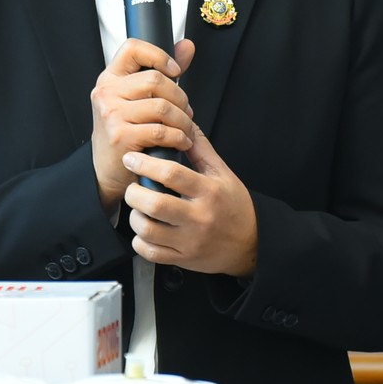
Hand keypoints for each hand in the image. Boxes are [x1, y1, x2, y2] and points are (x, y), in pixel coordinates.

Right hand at [90, 38, 195, 207]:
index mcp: (110, 78)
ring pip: (162, 107)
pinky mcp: (121, 137)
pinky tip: (181, 142)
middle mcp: (106, 93)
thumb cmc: (125, 131)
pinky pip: (161, 131)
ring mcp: (112, 115)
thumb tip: (187, 46)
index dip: (159, 55)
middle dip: (180, 97)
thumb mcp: (137, 98)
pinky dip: (179, 137)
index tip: (174, 71)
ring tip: (186, 129)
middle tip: (186, 111)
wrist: (106, 169)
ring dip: (183, 121)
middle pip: (155, 79)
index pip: (133, 48)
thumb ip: (163, 72)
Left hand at [122, 126, 258, 277]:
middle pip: (155, 204)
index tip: (132, 159)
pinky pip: (151, 253)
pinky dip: (140, 241)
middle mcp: (199, 217)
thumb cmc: (235, 206)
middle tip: (132, 187)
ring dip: (135, 217)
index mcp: (208, 191)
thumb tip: (186, 125)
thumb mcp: (223, 174)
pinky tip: (143, 230)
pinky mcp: (183, 258)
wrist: (250, 244)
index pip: (172, 174)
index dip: (146, 164)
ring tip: (138, 208)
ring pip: (149, 230)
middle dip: (134, 193)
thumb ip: (201, 150)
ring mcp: (190, 241)